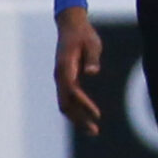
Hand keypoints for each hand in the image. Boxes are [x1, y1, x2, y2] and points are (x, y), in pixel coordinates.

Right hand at [53, 8, 102, 135]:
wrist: (71, 26)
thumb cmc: (84, 34)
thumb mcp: (92, 43)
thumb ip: (93, 58)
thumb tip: (93, 72)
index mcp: (66, 68)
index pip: (73, 91)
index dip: (84, 105)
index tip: (97, 115)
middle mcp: (60, 76)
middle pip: (66, 103)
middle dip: (79, 119)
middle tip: (95, 131)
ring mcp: (61, 79)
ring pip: (65, 104)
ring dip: (77, 118)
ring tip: (92, 130)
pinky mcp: (65, 79)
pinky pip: (68, 99)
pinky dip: (76, 110)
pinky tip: (86, 118)